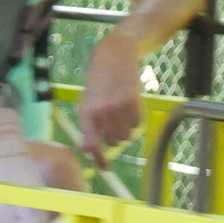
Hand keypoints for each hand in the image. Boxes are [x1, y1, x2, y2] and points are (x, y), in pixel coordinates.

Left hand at [76, 32, 143, 167]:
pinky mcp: (132, 101)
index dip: (99, 158)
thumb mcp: (87, 102)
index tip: (105, 168)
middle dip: (117, 135)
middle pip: (114, 141)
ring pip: (127, 133)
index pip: (92, 143)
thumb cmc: (99, 81)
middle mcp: (99, 112)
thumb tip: (86, 150)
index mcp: (85, 113)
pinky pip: (138, 123)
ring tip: (122, 110)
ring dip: (127, 127)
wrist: (113, 55)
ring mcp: (116, 107)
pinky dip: (137, 118)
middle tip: (116, 121)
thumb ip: (87, 126)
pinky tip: (131, 104)